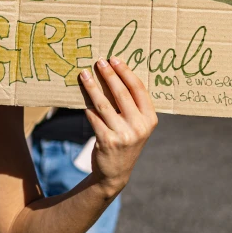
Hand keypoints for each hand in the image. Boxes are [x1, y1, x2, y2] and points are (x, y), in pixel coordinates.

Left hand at [79, 56, 157, 196]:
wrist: (116, 172)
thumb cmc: (125, 141)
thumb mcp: (136, 125)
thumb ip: (132, 106)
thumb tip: (114, 75)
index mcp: (150, 119)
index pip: (139, 89)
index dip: (126, 72)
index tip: (115, 59)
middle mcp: (139, 126)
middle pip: (121, 93)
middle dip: (109, 75)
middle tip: (99, 61)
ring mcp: (123, 134)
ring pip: (104, 104)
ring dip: (92, 87)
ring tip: (84, 74)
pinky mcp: (107, 141)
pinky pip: (93, 118)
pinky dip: (87, 107)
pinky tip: (81, 97)